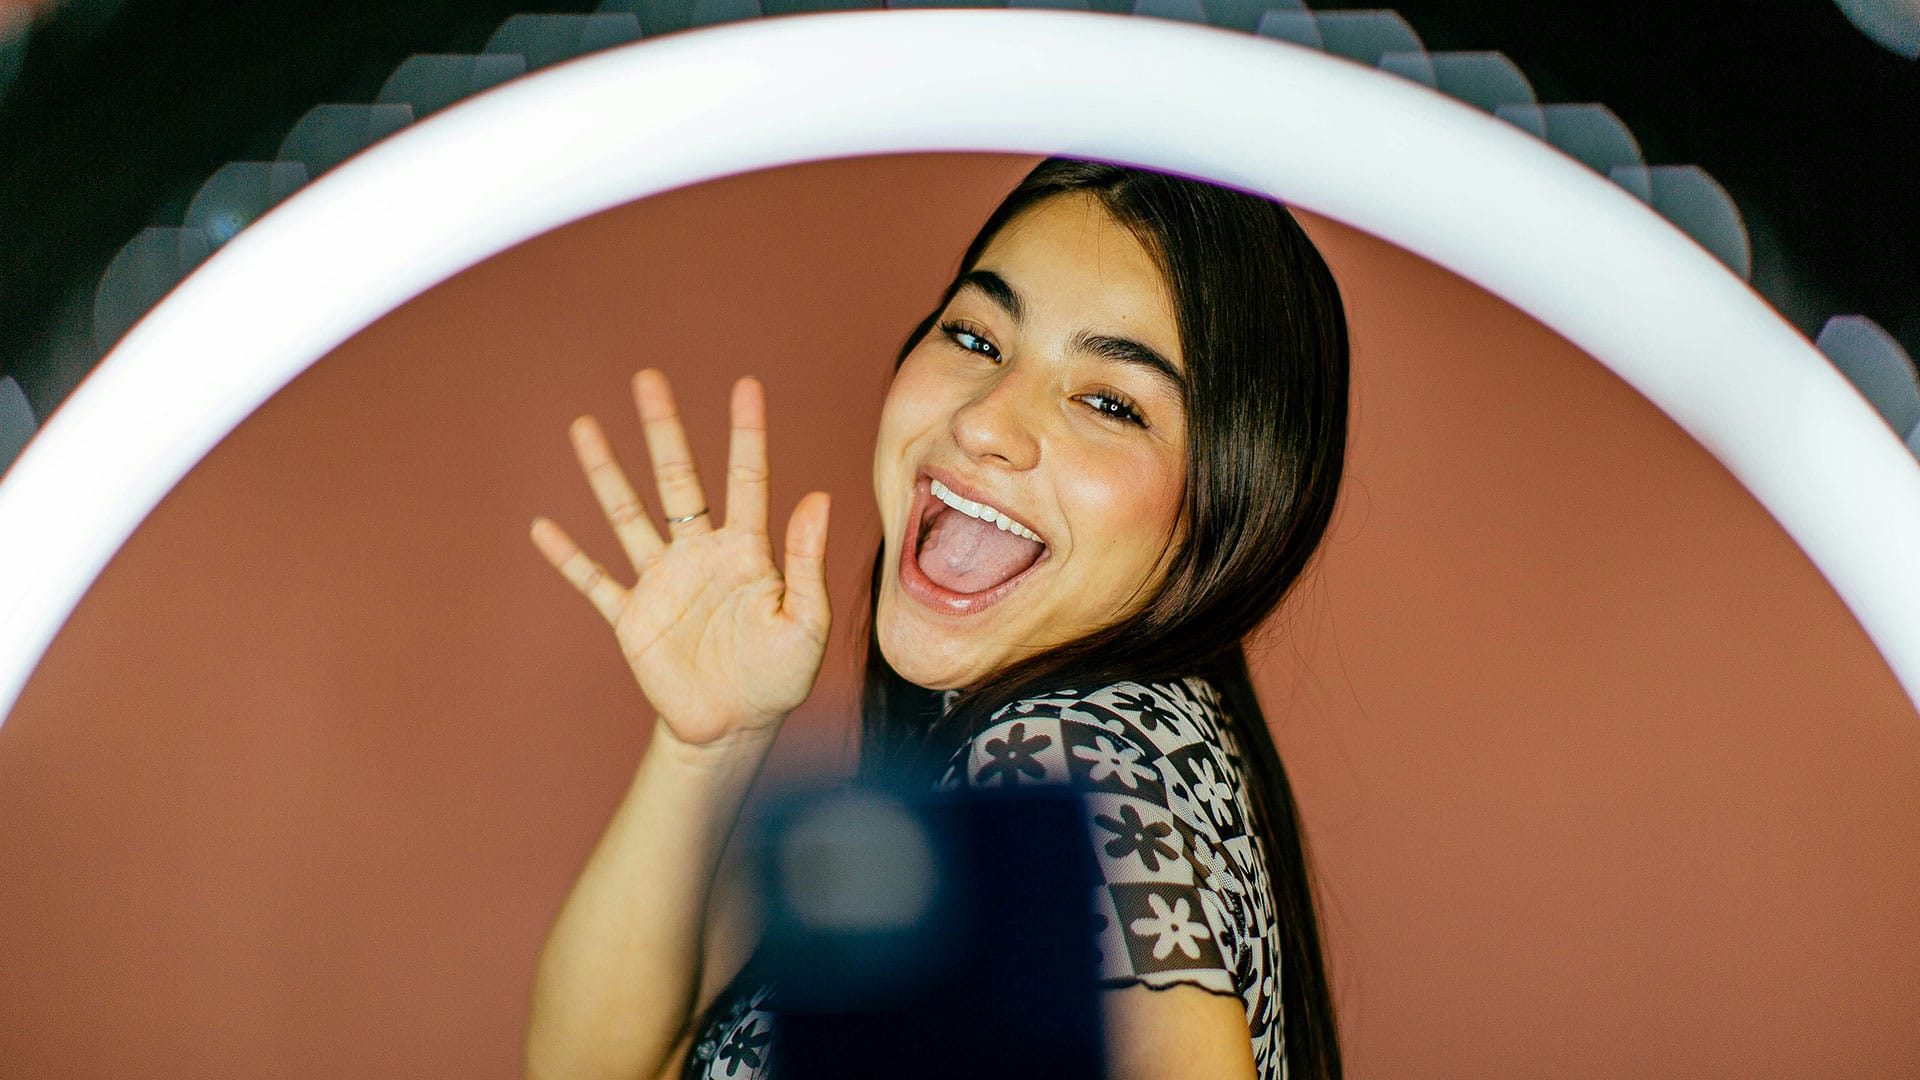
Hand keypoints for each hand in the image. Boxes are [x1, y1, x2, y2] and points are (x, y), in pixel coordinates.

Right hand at [530, 369, 831, 748]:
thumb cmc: (780, 676)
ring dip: (606, 473)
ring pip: (628, 515)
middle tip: (648, 379)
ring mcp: (662, 581)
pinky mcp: (633, 616)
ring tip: (584, 427)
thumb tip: (816, 497)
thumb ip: (805, 561)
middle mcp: (700, 554)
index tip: (746, 385)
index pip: (746, 479)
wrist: (735, 727)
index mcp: (747, 551)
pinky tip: (542, 527)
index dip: (747, 433)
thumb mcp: (806, 622)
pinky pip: (595, 581)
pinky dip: (569, 557)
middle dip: (663, 430)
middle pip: (677, 479)